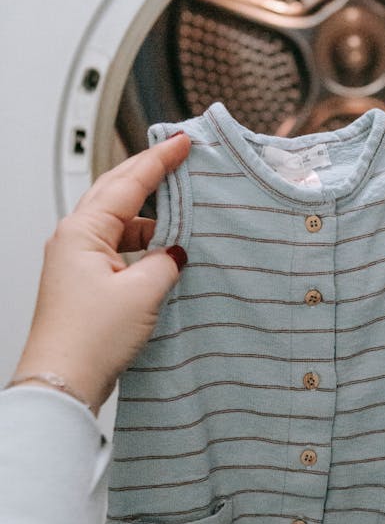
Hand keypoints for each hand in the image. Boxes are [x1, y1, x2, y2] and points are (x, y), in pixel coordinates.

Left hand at [12, 133, 191, 413]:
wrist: (62, 380)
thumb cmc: (88, 339)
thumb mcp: (142, 293)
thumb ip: (166, 263)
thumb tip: (175, 254)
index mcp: (82, 232)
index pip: (127, 183)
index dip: (159, 161)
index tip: (182, 142)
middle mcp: (74, 241)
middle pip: (117, 195)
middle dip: (149, 177)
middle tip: (179, 161)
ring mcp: (77, 263)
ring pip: (119, 226)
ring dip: (150, 220)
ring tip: (183, 219)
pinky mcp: (85, 285)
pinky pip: (119, 253)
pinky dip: (143, 249)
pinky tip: (164, 258)